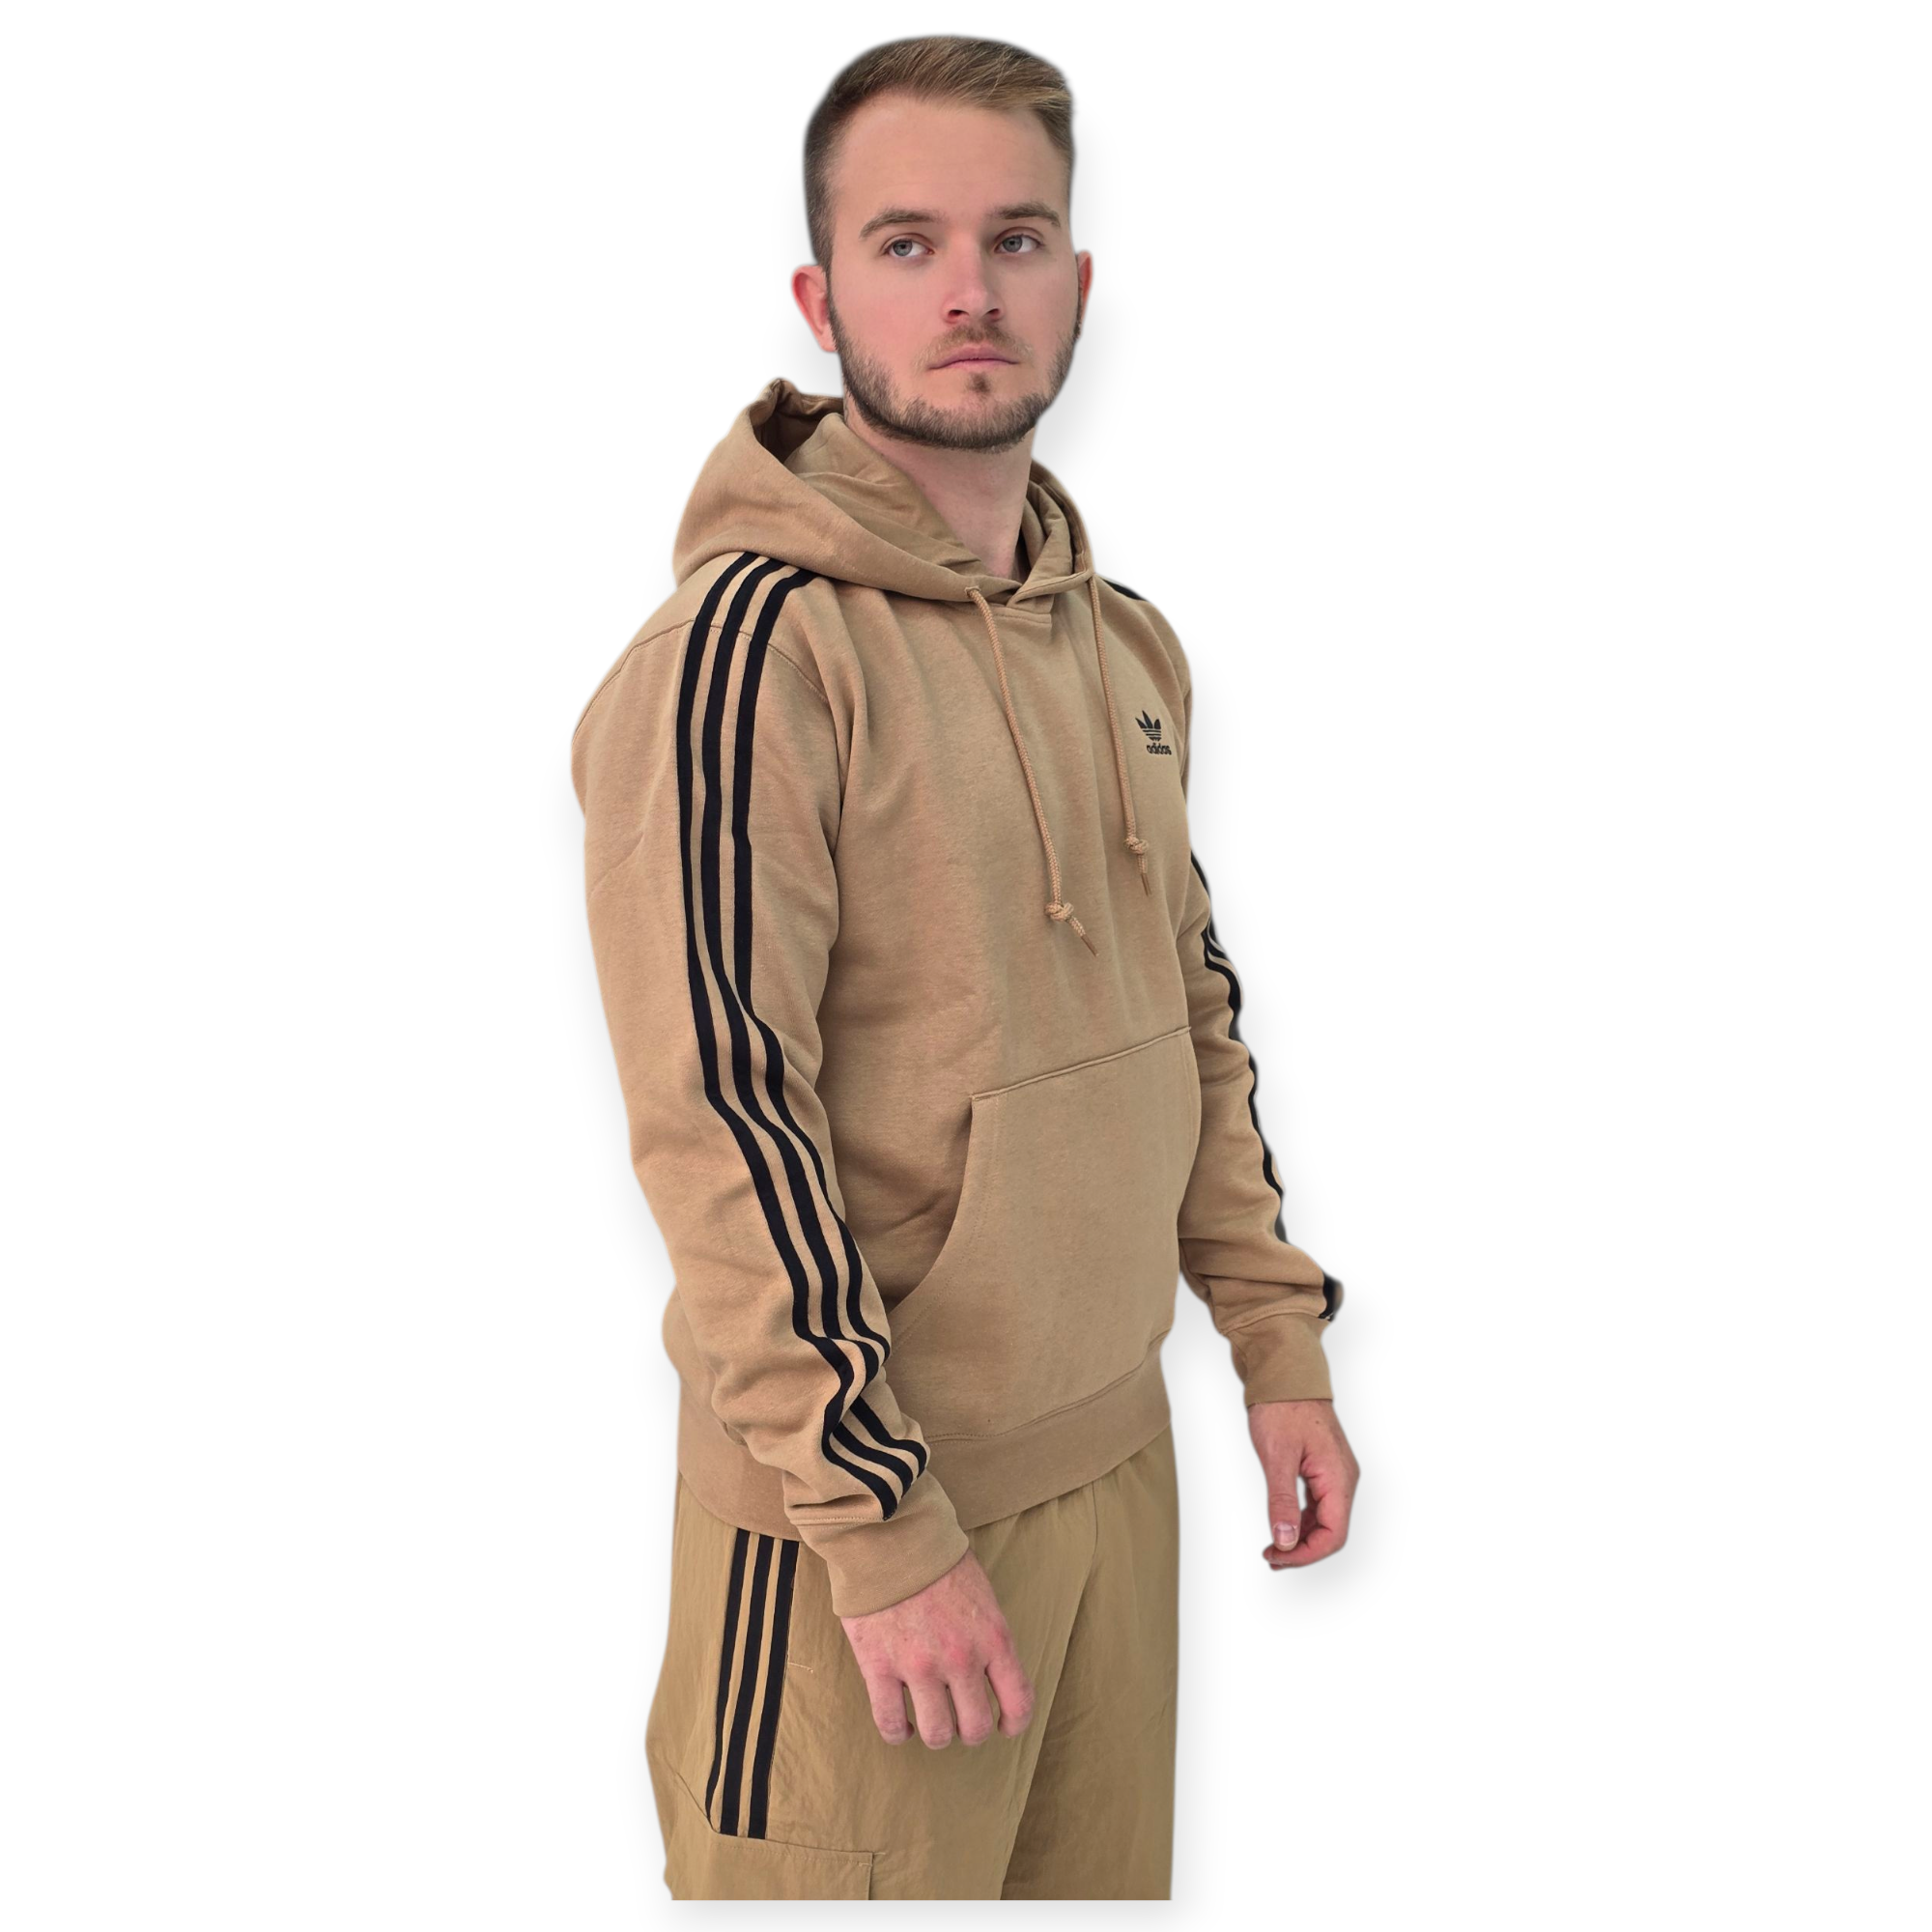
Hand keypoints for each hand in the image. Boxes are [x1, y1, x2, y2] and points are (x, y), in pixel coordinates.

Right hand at [838, 1548, 1034, 1748]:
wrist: (889, 1533)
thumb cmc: (937, 1558)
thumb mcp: (982, 1592)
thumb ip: (986, 1635)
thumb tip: (988, 1670)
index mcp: (993, 1638)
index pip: (1018, 1701)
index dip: (1014, 1722)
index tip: (1005, 1726)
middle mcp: (960, 1659)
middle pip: (974, 1726)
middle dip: (969, 1729)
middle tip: (959, 1719)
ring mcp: (918, 1666)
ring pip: (936, 1733)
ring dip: (935, 1733)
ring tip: (928, 1721)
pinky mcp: (878, 1667)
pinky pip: (890, 1722)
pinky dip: (897, 1732)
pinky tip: (900, 1726)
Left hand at [1247, 1397, 1358, 1568]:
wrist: (1286, 1375)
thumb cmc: (1283, 1407)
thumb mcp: (1277, 1456)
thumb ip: (1281, 1500)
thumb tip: (1284, 1540)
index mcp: (1338, 1478)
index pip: (1334, 1534)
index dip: (1307, 1554)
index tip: (1278, 1558)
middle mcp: (1343, 1478)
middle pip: (1331, 1531)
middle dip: (1303, 1550)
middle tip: (1271, 1558)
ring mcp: (1335, 1473)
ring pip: (1325, 1520)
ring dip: (1301, 1538)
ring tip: (1273, 1549)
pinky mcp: (1323, 1468)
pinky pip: (1318, 1505)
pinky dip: (1301, 1520)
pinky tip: (1283, 1526)